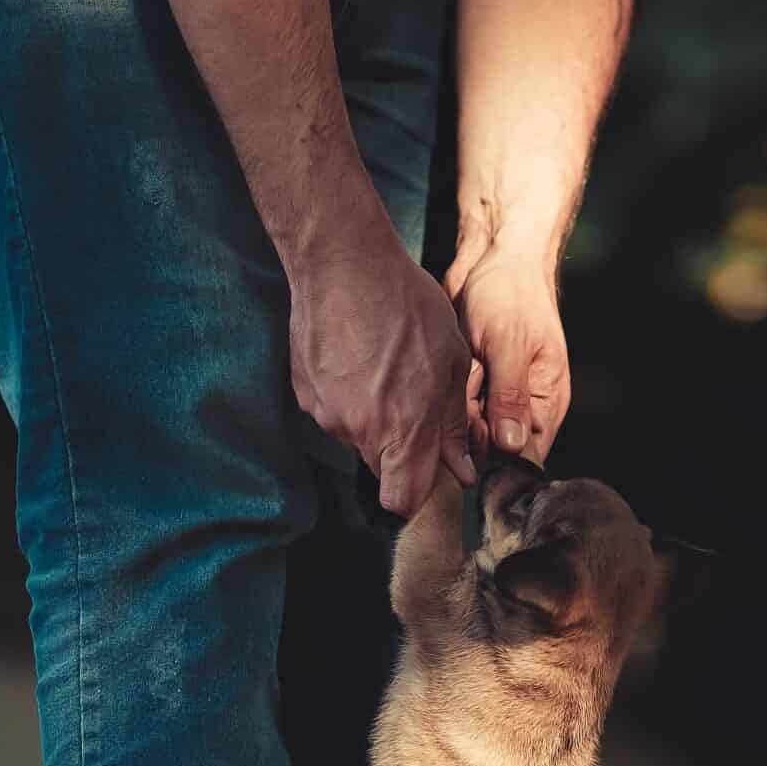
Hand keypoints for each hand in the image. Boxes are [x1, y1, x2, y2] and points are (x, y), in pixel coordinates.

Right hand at [286, 228, 476, 516]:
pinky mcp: (305, 395)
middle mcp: (360, 432)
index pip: (402, 501)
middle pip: (381, 471)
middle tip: (413, 407)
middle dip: (399, 452)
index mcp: (404, 429)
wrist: (343, 263)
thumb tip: (461, 467)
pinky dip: (347, 398)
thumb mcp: (450, 361)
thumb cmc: (406, 306)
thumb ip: (453, 424)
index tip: (426, 476)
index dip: (415, 497)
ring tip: (384, 370)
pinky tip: (357, 359)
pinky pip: (333, 413)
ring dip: (373, 420)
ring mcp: (327, 415)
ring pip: (357, 439)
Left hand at [445, 244, 569, 464]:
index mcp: (546, 403)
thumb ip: (510, 396)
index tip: (480, 428)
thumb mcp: (510, 345)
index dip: (499, 455)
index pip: (525, 457)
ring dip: (460, 400)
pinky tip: (461, 360)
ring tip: (472, 362)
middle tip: (477, 378)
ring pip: (466, 427)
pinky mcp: (471, 386)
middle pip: (489, 446)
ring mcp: (494, 396)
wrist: (490, 258)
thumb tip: (511, 446)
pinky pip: (453, 404)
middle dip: (474, 419)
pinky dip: (450, 387)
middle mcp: (522, 407)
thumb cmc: (512, 295)